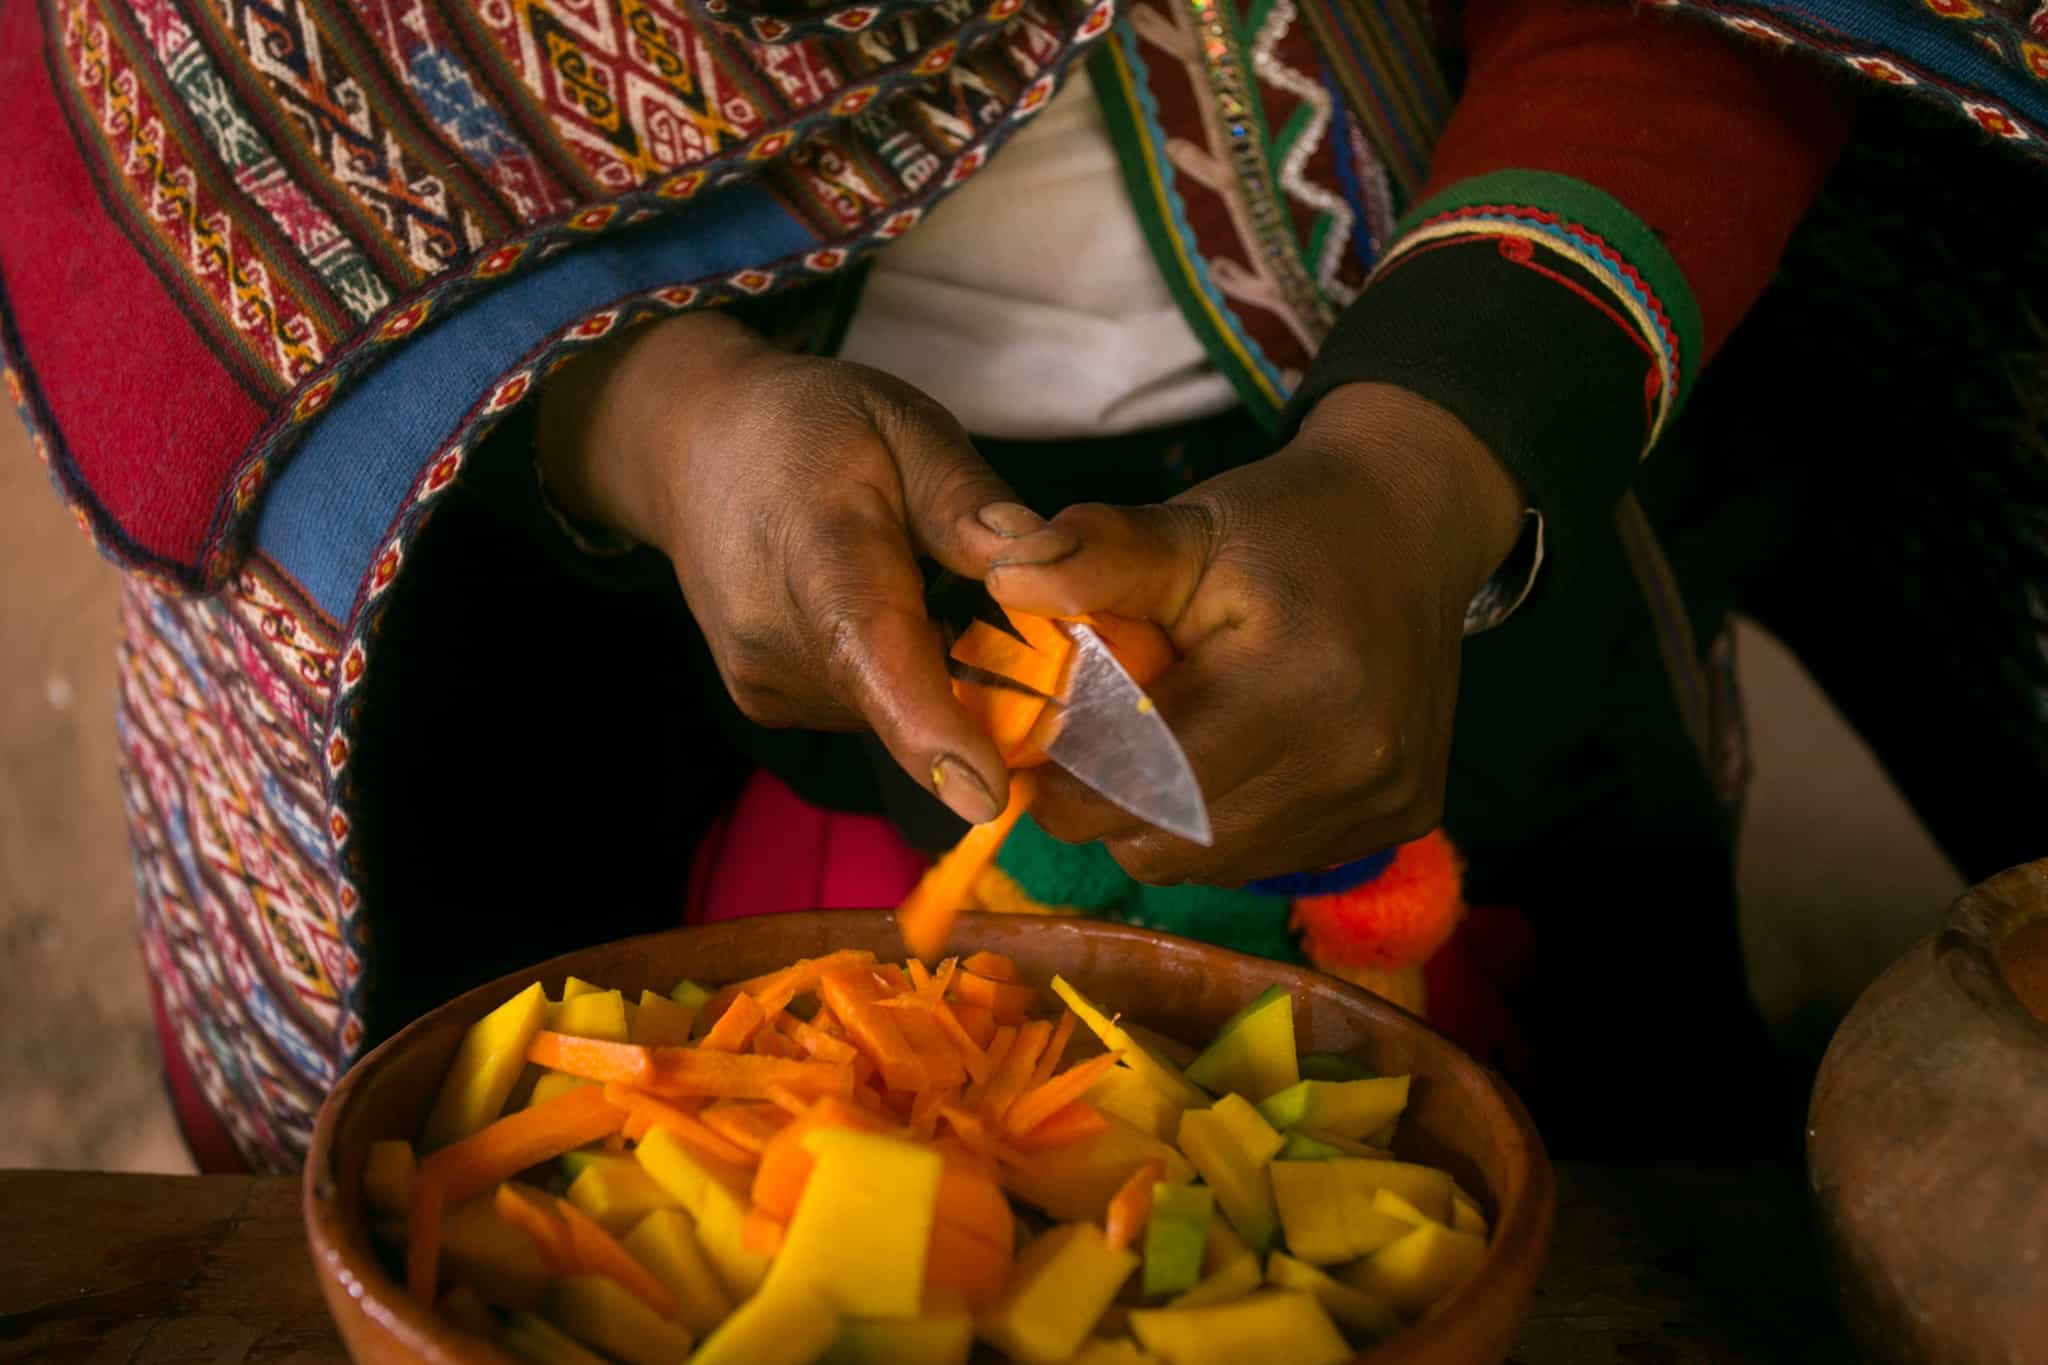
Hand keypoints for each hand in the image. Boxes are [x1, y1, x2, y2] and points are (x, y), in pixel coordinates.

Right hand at [536, 311, 1074, 825]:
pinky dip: (897, 673)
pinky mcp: (767, 704)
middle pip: (907, 692)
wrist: (694, 450)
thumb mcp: (903, 426)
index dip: (929, 729)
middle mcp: (776, 635)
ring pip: (895, 706)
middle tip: (982, 589)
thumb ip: (968, 502)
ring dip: (933, 666)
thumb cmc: (812, 429)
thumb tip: (1043, 565)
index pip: (870, 647)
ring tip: (909, 580)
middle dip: (978, 674)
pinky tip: (878, 609)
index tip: (985, 795)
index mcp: (817, 546)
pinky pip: (868, 707)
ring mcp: (765, 681)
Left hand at [984, 383, 1523, 884]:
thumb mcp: (1185, 527)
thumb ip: (1092, 557)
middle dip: (1108, 812)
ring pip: (1217, 863)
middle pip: (1174, 839)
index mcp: (1293, 680)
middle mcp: (1350, 757)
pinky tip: (1224, 765)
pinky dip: (1223, 829)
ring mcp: (1381, 800)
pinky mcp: (1399, 820)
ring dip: (1163, 826)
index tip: (1035, 762)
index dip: (1071, 787)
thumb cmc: (1284, 528)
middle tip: (1084, 760)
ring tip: (1154, 754)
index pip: (1146, 780)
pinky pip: (1269, 858)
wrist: (1413, 525)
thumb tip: (1001, 573)